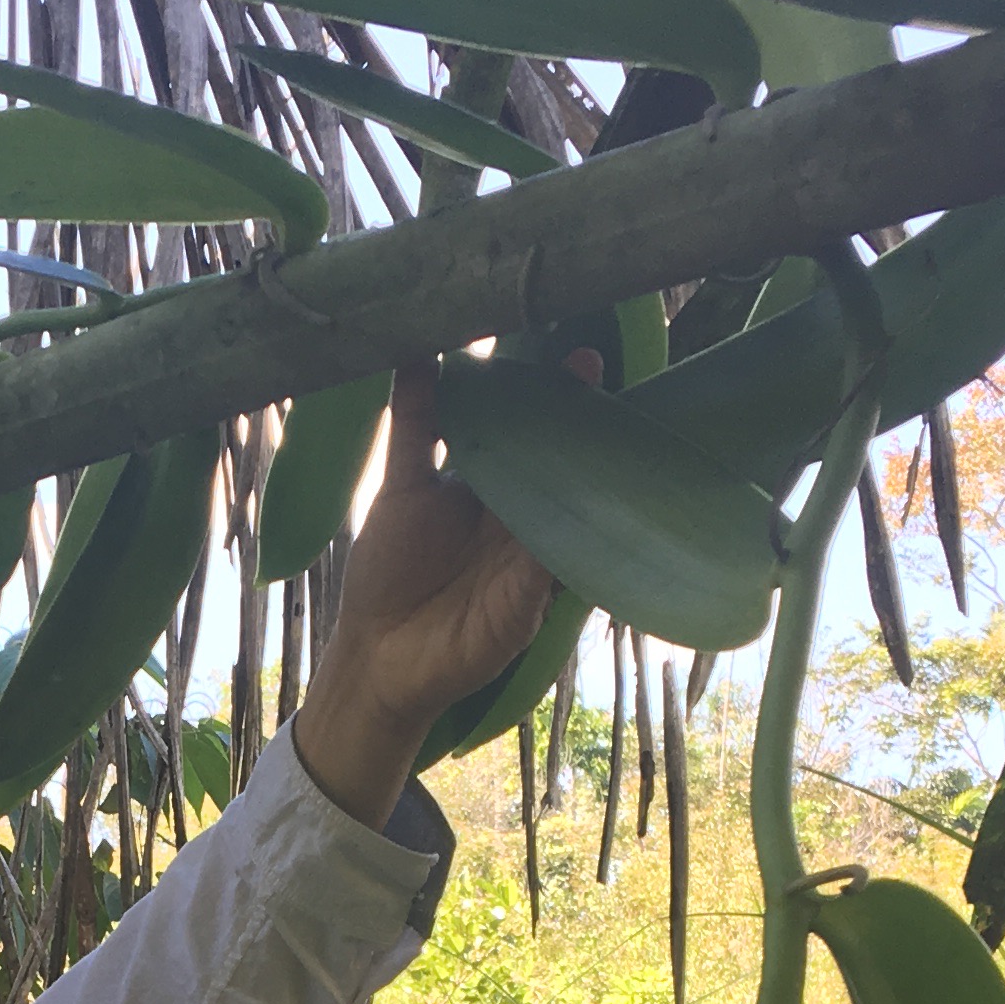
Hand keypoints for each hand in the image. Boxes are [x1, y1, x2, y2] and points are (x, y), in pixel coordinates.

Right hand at [289, 359, 550, 828]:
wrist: (385, 668)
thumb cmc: (461, 652)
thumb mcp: (507, 620)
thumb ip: (531, 577)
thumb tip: (559, 534)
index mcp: (541, 534)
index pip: (576, 480)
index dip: (596, 445)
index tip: (620, 409)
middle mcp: (505, 505)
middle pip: (536, 440)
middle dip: (557, 400)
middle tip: (585, 355)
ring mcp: (457, 492)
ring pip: (482, 426)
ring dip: (496, 385)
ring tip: (516, 335)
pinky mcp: (407, 488)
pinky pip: (414, 434)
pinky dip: (418, 393)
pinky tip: (424, 352)